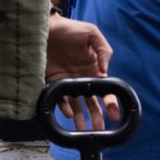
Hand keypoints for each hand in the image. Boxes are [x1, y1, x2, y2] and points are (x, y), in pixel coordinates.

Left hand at [45, 15, 118, 130]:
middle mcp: (81, 79)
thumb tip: (106, 69)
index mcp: (93, 70)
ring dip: (80, 119)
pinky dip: (63, 108)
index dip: (110, 103)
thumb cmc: (70, 29)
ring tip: (83, 131)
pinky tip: (67, 113)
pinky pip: (59, 100)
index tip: (114, 115)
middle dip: (96, 118)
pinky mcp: (52, 82)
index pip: (105, 91)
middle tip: (99, 131)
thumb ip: (104, 50)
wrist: (45, 27)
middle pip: (91, 103)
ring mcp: (66, 82)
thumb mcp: (92, 34)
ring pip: (76, 106)